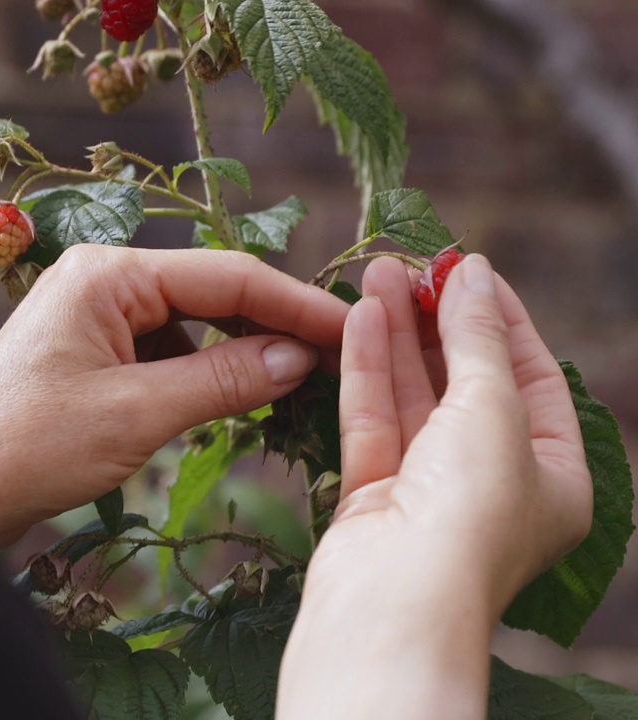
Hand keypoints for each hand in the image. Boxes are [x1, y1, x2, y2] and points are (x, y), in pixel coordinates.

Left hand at [0, 245, 348, 549]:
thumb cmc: (28, 448)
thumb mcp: (137, 414)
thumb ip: (224, 380)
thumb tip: (299, 357)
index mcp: (106, 272)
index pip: (227, 275)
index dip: (297, 304)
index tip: (356, 332)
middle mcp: (100, 279)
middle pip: (211, 292)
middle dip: (273, 327)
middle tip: (338, 363)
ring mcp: (93, 317)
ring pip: (191, 324)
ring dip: (240, 353)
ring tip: (295, 386)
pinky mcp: (89, 354)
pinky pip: (164, 352)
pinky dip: (203, 374)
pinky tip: (235, 401)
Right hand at [278, 255, 591, 719]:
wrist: (395, 600)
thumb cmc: (470, 514)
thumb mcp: (492, 408)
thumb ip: (476, 337)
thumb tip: (470, 273)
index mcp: (554, 475)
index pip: (532, 376)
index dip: (499, 316)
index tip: (466, 265)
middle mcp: (493, 482)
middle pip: (465, 382)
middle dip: (438, 320)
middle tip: (410, 263)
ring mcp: (429, 489)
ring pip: (413, 396)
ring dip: (396, 335)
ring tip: (374, 273)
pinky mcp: (374, 494)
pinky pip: (374, 419)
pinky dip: (367, 369)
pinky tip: (359, 317)